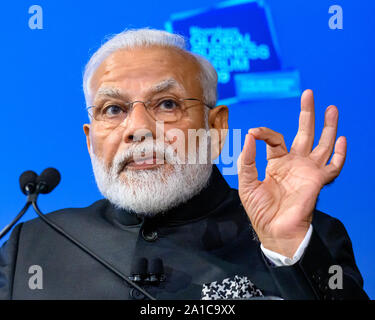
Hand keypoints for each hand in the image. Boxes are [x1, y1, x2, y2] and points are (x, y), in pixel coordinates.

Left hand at [237, 89, 346, 257]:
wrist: (274, 230)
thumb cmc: (260, 210)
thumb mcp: (247, 183)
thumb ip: (247, 160)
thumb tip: (250, 137)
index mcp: (276, 162)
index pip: (275, 139)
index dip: (265, 133)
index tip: (254, 132)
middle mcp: (294, 163)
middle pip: (304, 133)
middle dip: (307, 114)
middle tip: (309, 94)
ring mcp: (307, 170)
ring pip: (322, 143)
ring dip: (328, 126)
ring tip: (331, 108)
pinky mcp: (318, 180)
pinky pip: (334, 166)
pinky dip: (340, 154)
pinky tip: (343, 139)